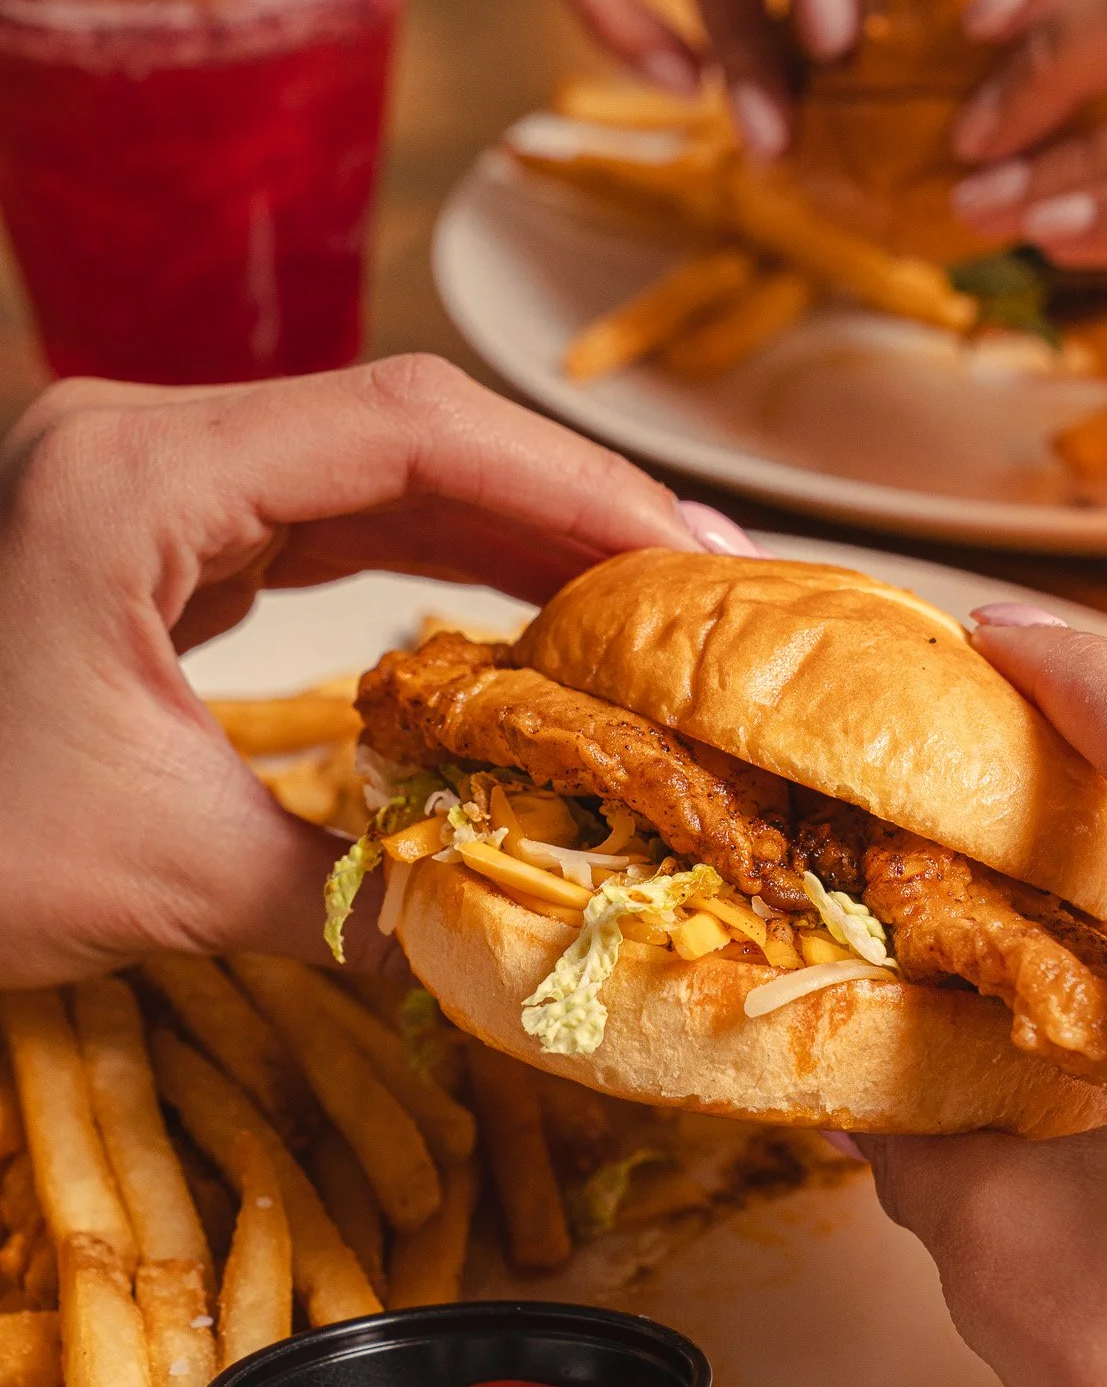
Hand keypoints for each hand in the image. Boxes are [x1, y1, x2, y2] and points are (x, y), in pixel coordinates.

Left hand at [0, 358, 752, 985]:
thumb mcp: (155, 876)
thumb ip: (350, 899)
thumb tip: (509, 955)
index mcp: (134, 476)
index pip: (405, 432)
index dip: (568, 484)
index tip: (684, 561)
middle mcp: (140, 441)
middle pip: (403, 431)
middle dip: (560, 503)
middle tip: (692, 590)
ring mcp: (139, 479)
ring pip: (369, 473)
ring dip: (507, 530)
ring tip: (635, 602)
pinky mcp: (145, 536)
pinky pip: (319, 523)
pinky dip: (429, 563)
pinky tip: (513, 613)